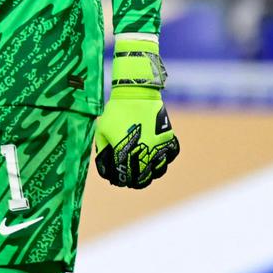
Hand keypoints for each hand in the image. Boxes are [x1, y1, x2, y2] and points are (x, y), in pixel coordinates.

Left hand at [93, 38, 179, 188]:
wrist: (135, 92)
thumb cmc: (115, 111)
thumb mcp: (102, 130)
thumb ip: (103, 150)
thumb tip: (106, 166)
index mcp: (126, 153)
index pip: (125, 177)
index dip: (121, 180)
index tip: (119, 179)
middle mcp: (145, 153)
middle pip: (144, 178)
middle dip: (136, 181)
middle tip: (132, 178)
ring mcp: (159, 145)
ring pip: (160, 170)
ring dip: (152, 172)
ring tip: (145, 169)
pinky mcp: (168, 137)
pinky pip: (171, 154)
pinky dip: (165, 158)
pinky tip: (157, 156)